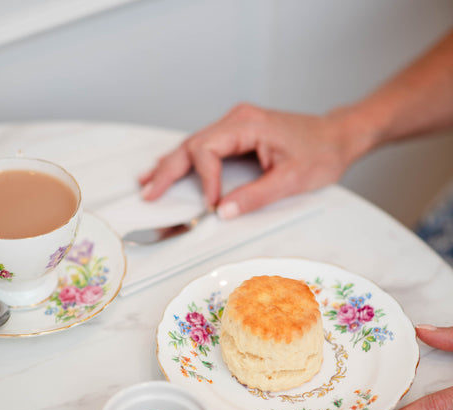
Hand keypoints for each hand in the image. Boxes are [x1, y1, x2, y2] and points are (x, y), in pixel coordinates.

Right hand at [139, 103, 356, 218]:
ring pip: (194, 145)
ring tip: (148, 181)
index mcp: (248, 124)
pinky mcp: (238, 135)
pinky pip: (205, 148)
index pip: (208, 149)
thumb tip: (224, 212)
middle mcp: (238, 120)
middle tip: (149, 193)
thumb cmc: (321, 152)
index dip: (204, 180)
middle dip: (168, 170)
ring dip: (171, 164)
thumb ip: (255, 196)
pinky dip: (187, 162)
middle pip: (192, 145)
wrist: (338, 137)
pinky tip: (170, 169)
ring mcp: (236, 125)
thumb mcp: (291, 179)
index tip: (209, 206)